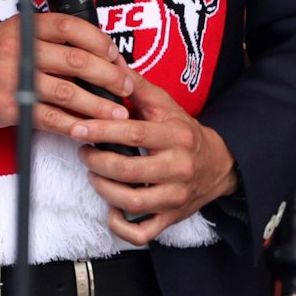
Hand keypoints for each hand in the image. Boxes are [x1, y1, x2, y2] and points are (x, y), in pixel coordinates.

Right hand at [0, 12, 135, 134]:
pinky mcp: (6, 106)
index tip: (118, 58)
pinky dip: (71, 126)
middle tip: (127, 88)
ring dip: (98, 105)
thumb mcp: (11, 36)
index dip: (101, 42)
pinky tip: (86, 131)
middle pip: (78, 60)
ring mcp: (12, 78)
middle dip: (110, 76)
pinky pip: (47, 117)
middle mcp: (20, 48)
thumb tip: (94, 56)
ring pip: (67, 91)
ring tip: (117, 115)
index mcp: (26, 27)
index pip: (73, 27)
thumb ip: (45, 40)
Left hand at [72, 74, 236, 244]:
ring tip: (95, 174)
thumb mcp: (166, 106)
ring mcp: (175, 197)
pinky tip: (112, 208)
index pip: (134, 134)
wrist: (218, 165)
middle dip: (97, 161)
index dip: (101, 131)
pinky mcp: (171, 218)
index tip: (78, 128)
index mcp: (177, 136)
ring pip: (131, 202)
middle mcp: (179, 168)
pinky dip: (121, 225)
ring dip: (103, 189)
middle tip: (84, 152)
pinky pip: (141, 232)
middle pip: (128, 170)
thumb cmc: (184, 133)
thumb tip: (111, 64)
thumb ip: (137, 87)